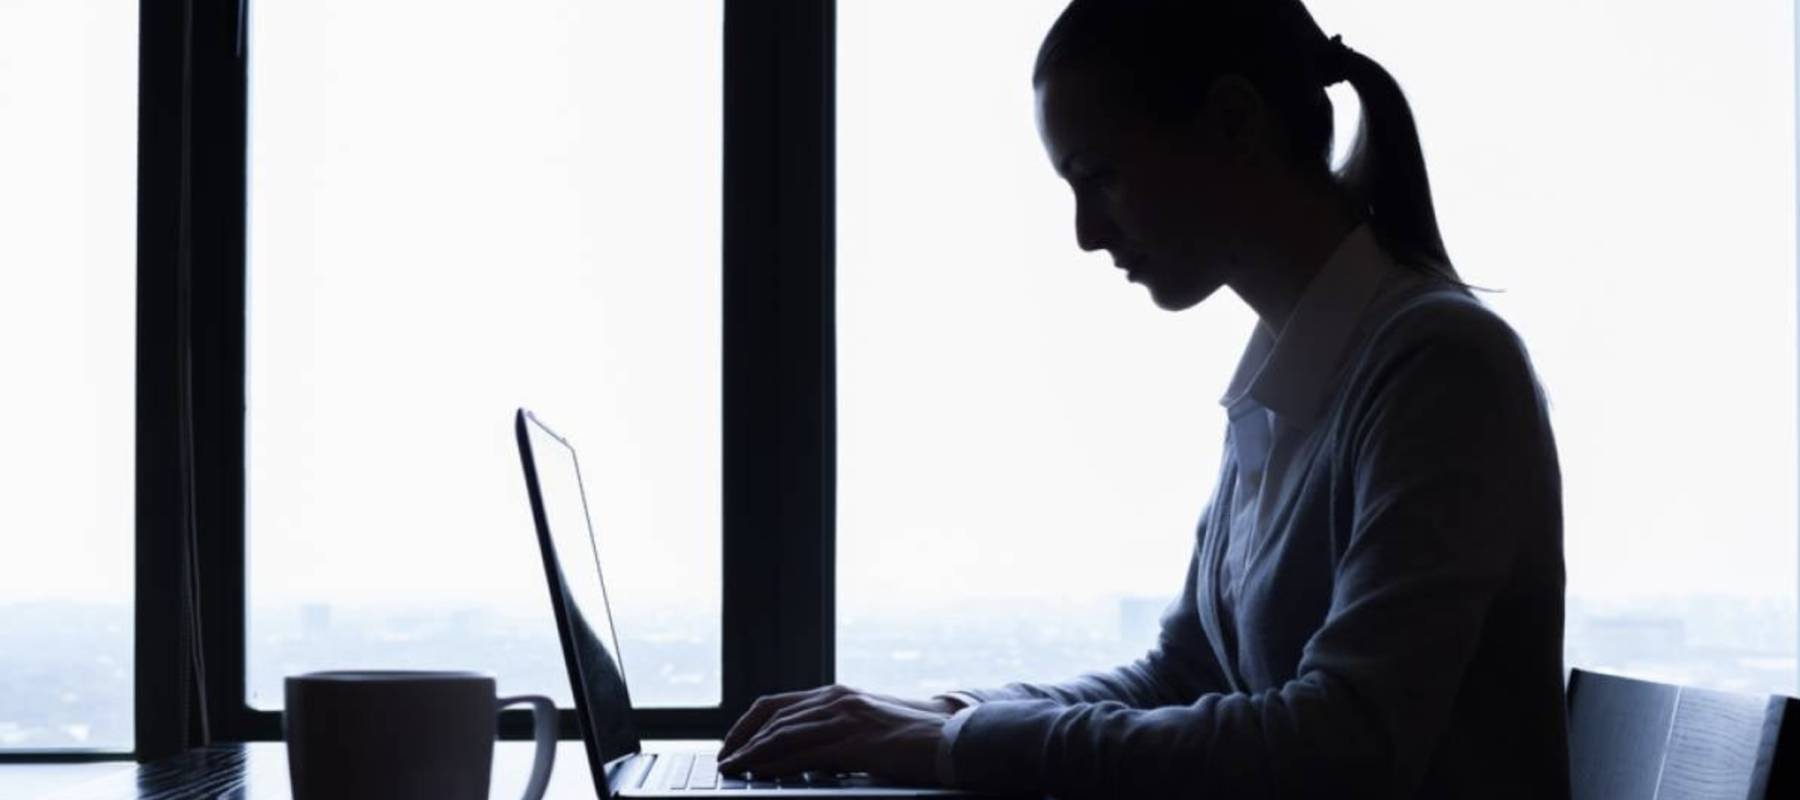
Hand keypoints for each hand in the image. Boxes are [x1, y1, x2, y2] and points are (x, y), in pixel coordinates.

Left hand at [717, 684, 960, 783]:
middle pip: (772, 715)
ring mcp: (846, 718)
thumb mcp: (864, 728)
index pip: (777, 704)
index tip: (732, 745)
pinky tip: (762, 774)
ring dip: (752, 752)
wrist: (951, 738)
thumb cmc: (910, 739)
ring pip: (784, 732)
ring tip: (733, 769)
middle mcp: (836, 699)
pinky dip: (778, 763)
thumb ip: (833, 735)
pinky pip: (807, 752)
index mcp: (836, 695)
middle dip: (741, 738)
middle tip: (723, 760)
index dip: (748, 725)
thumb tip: (801, 756)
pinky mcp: (857, 740)